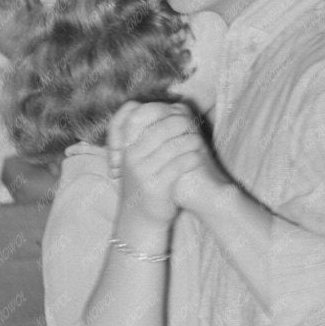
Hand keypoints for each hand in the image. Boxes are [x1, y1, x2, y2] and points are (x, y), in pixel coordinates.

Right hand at [107, 102, 194, 225]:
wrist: (140, 219)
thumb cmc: (144, 183)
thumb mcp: (137, 158)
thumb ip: (147, 135)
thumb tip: (172, 106)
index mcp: (125, 147)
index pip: (133, 114)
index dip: (155, 108)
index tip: (174, 112)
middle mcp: (130, 157)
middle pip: (160, 127)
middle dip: (181, 124)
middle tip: (193, 124)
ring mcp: (142, 171)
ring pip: (173, 146)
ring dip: (190, 141)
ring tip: (199, 141)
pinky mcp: (156, 186)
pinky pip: (179, 164)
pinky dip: (192, 158)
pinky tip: (198, 158)